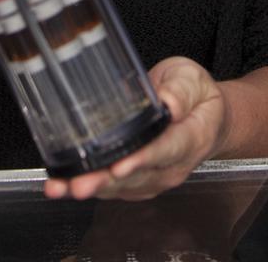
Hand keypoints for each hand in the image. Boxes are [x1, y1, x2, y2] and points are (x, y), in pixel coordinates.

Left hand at [45, 56, 227, 201]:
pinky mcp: (139, 182)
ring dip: (89, 187)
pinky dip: (88, 186)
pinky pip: (112, 187)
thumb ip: (182, 91)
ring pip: (119, 187)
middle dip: (104, 181)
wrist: (206, 120)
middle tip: (78, 184)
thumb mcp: (194, 80)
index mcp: (190, 139)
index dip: (139, 160)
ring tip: (61, 187)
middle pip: (135, 176)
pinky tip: (62, 185)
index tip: (118, 166)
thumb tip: (168, 103)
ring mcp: (154, 178)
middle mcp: (171, 166)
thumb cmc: (197, 97)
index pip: (163, 151)